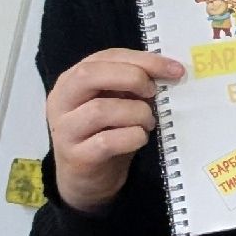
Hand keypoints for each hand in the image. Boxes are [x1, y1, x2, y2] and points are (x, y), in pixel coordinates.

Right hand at [45, 49, 183, 213]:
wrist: (88, 179)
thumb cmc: (108, 133)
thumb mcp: (119, 102)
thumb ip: (133, 85)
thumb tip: (170, 72)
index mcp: (72, 81)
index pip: (105, 57)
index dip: (142, 59)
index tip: (174, 69)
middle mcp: (61, 101)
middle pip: (89, 75)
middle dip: (131, 78)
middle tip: (153, 92)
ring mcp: (65, 129)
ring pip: (100, 110)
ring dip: (136, 113)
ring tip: (148, 121)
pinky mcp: (76, 156)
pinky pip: (107, 141)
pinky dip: (133, 137)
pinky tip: (140, 138)